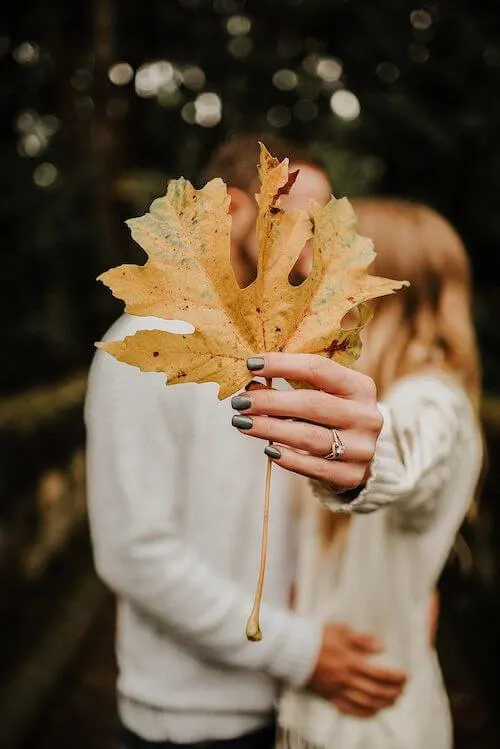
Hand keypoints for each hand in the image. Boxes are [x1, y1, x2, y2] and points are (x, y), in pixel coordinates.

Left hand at [231, 353, 382, 491]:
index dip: (282, 365)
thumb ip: (293, 385)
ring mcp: (362, 448)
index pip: (318, 369)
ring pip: (309, 437)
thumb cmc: (332, 416)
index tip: (251, 364)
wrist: (358, 454)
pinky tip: (269, 449)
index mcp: (360, 387)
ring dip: (270, 429)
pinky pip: (313, 467)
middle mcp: (366, 416)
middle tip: (240, 401)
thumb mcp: (323, 394)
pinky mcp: (351, 475)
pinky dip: (288, 457)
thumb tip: (252, 384)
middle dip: (270, 402)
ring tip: (242, 422)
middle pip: (312, 404)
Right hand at [309, 624, 406, 717]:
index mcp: (350, 661)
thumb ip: (362, 639)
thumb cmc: (317, 637)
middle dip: (393, 692)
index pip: (379, 673)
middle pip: (375, 691)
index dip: (395, 677)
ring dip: (383, 704)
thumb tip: (382, 646)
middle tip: (402, 689)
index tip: (405, 676)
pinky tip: (374, 711)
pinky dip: (364, 713)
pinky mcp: (329, 697)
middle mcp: (345, 678)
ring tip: (393, 700)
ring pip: (365, 703)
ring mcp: (337, 690)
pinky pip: (349, 710)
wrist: (293, 651)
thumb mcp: (341, 630)